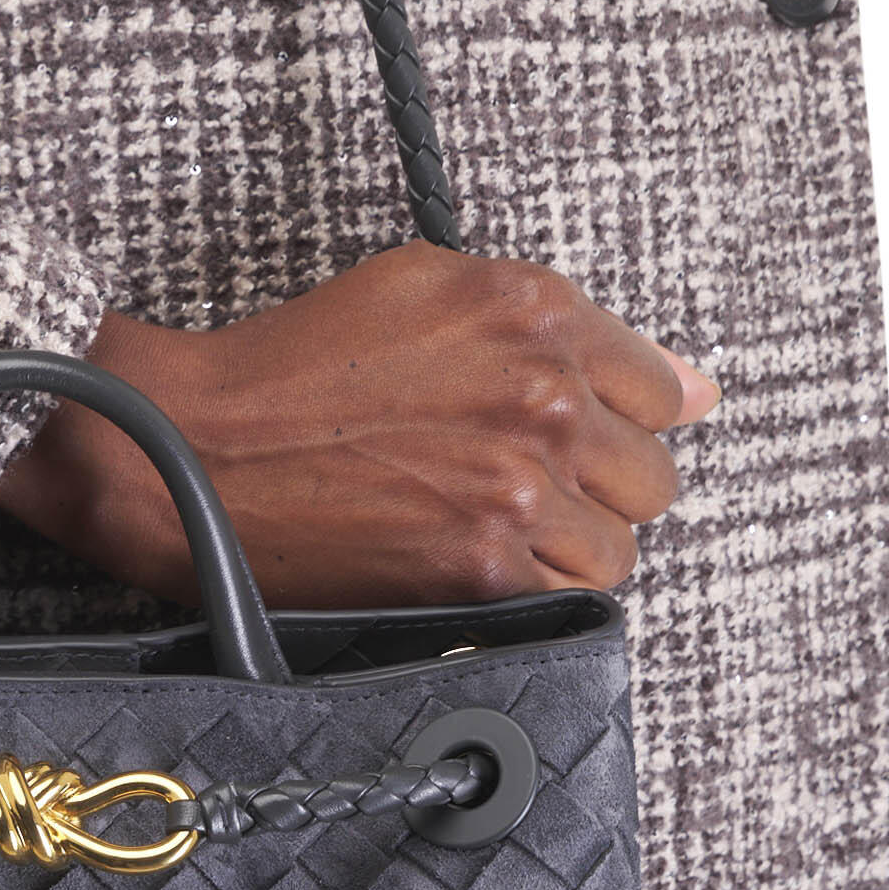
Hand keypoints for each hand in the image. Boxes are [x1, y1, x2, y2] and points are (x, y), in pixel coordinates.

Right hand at [0, 246, 718, 611]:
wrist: (194, 446)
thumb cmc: (299, 367)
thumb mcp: (430, 291)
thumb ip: (565, 331)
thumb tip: (693, 385)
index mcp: (533, 309)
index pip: (661, 386)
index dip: (614, 419)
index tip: (572, 438)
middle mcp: (540, 393)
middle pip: (651, 473)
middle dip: (593, 485)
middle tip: (510, 485)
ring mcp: (518, 485)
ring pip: (619, 547)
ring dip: (564, 547)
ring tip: (481, 527)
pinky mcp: (486, 569)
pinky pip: (569, 598)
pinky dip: (526, 591)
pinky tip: (460, 560)